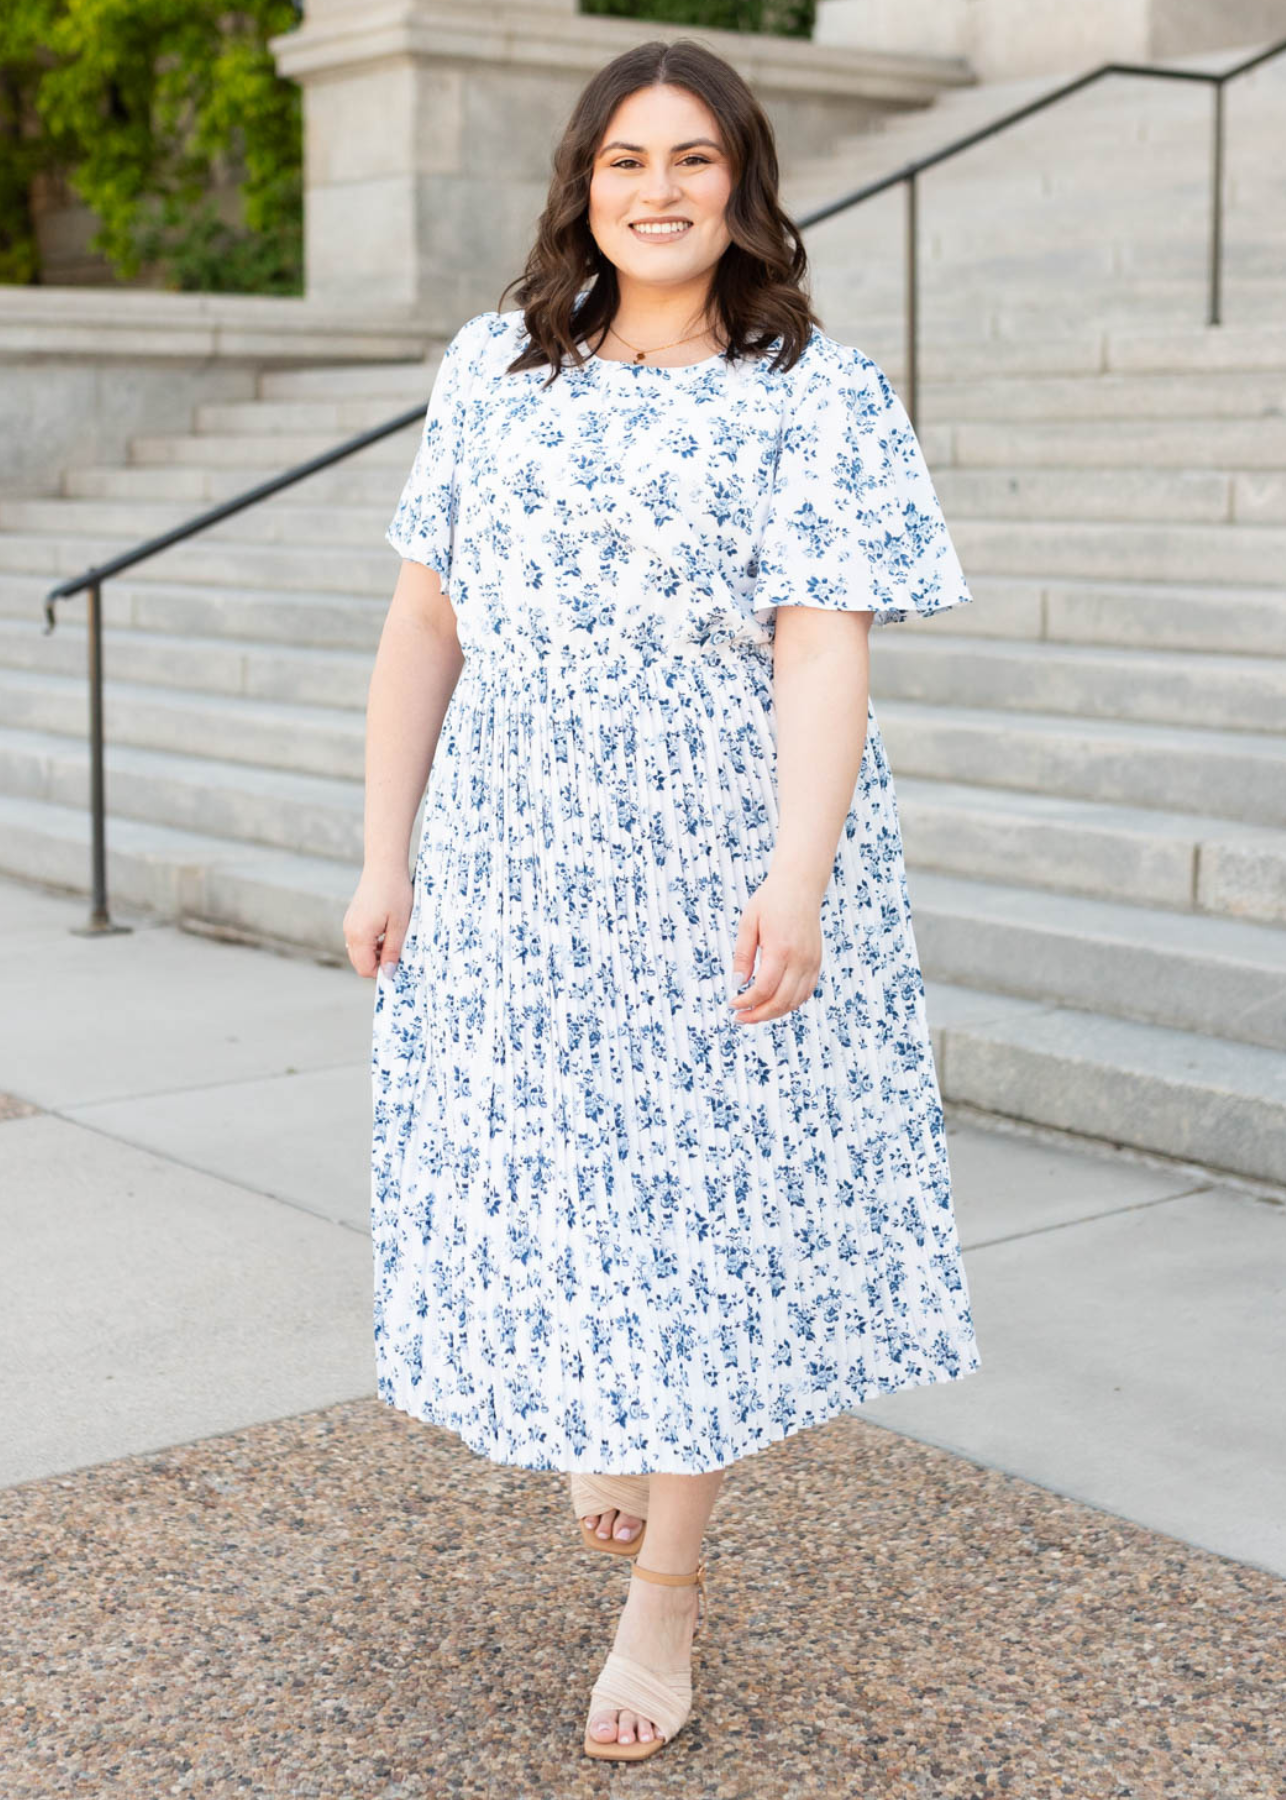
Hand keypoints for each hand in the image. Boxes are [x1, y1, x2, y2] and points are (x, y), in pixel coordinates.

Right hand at [343, 863, 412, 978]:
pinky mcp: (352, 918)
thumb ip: (393, 951)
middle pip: (360, 962)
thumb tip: (388, 974)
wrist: (384, 866)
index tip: (398, 966)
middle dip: (378, 963)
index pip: (365, 969)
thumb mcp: (400, 925)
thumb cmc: (395, 893)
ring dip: (376, 953)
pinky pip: (359, 940)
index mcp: (360, 935)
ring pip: (359, 952)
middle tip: (398, 952)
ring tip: (394, 939)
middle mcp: (349, 932)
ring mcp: (349, 924)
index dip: (382, 973)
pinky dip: (371, 942)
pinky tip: (386, 931)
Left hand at [727, 869, 823, 1024]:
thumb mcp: (748, 923)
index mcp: (781, 949)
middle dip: (758, 1015)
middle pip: (781, 1001)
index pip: (764, 988)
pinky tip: (773, 1003)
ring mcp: (812, 962)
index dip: (747, 1002)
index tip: (732, 1004)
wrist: (800, 886)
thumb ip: (743, 955)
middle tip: (740, 1017)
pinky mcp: (817, 963)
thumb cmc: (771, 901)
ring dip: (774, 1013)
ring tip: (754, 1014)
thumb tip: (736, 984)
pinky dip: (790, 1004)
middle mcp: (801, 959)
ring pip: (795, 1001)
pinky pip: (805, 992)